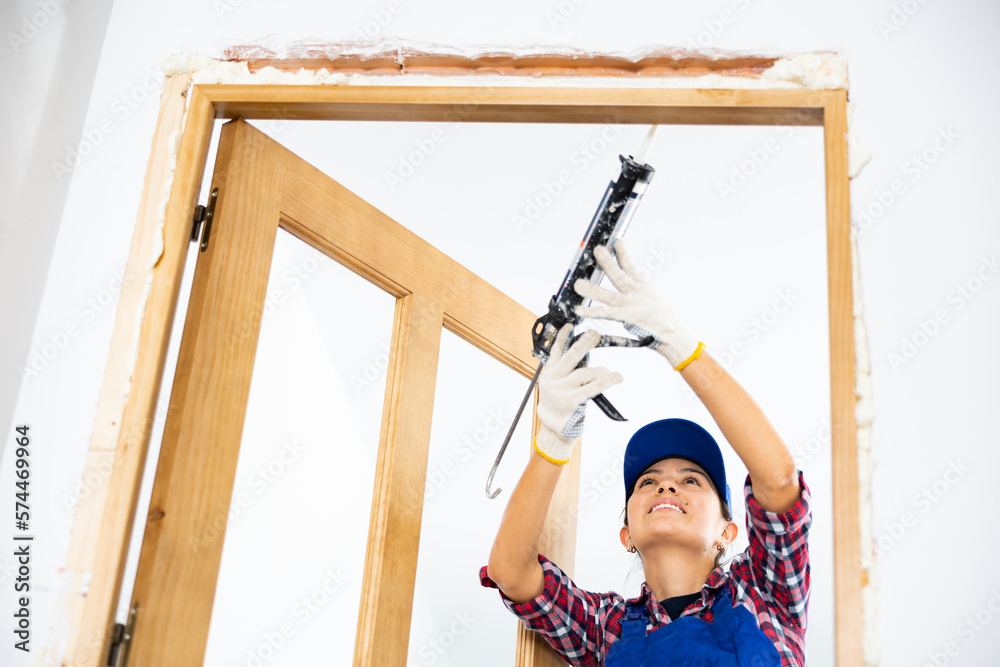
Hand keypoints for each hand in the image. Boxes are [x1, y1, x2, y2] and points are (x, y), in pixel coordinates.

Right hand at [534, 324, 622, 463]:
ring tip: (606, 372)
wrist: (551, 425)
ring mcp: (562, 390)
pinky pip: (593, 387)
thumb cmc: (558, 402)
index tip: (569, 325)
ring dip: (599, 371)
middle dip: (583, 344)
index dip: (561, 337)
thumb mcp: (555, 383)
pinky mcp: (572, 401)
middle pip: (570, 357)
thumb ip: (565, 370)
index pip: (555, 351)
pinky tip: (616, 376)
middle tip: (595, 334)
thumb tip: (585, 353)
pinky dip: (606, 381)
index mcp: (549, 373)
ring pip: (584, 373)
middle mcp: (554, 379)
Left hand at [574, 241, 701, 369]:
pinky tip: (580, 310)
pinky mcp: (626, 317)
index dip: (623, 254)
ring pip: (607, 295)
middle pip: (618, 275)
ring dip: (591, 289)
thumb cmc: (662, 319)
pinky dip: (592, 312)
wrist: (673, 333)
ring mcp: (629, 305)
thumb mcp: (652, 300)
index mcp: (642, 288)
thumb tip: (636, 286)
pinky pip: (606, 314)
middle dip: (607, 263)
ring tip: (578, 284)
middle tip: (597, 250)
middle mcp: (634, 294)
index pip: (631, 267)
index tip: (617, 242)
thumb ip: (641, 292)